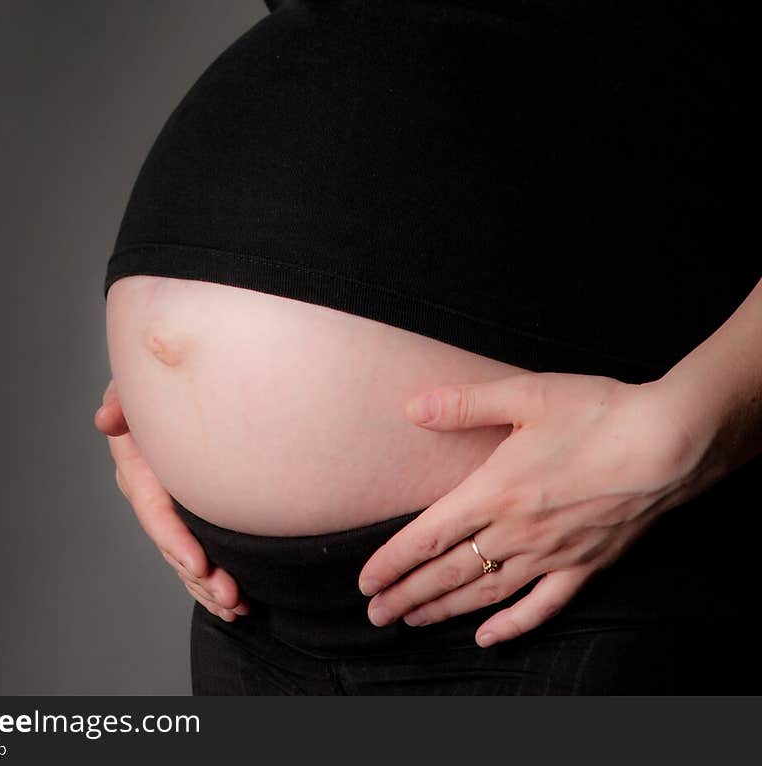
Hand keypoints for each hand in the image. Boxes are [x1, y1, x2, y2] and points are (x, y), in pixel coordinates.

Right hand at [94, 378, 249, 621]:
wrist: (173, 386)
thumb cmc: (154, 383)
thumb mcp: (136, 385)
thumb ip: (123, 401)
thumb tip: (106, 419)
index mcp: (137, 466)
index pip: (155, 509)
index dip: (174, 539)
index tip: (199, 564)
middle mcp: (148, 493)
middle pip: (172, 543)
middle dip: (199, 575)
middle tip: (232, 596)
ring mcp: (167, 506)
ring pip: (184, 557)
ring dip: (208, 586)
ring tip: (238, 606)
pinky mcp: (186, 512)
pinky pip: (194, 553)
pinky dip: (211, 580)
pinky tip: (236, 602)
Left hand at [356, 371, 700, 647]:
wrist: (666, 443)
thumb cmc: (596, 412)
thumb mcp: (524, 393)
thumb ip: (464, 404)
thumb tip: (411, 407)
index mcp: (495, 490)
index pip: (429, 535)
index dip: (393, 561)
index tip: (366, 582)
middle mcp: (517, 530)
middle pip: (449, 571)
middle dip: (407, 595)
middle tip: (375, 615)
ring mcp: (552, 554)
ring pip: (486, 592)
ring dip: (445, 610)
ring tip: (413, 621)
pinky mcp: (585, 565)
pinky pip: (541, 606)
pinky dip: (511, 625)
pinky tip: (488, 637)